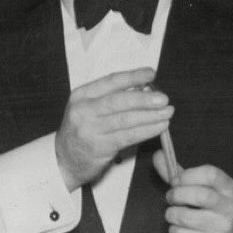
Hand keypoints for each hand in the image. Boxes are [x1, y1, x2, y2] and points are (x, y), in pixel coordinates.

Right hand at [55, 67, 172, 190]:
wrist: (64, 159)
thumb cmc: (84, 130)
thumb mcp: (91, 108)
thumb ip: (114, 97)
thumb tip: (146, 88)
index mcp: (82, 95)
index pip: (110, 81)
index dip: (133, 76)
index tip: (151, 73)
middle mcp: (83, 110)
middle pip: (118, 101)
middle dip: (144, 99)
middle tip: (164, 98)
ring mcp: (90, 130)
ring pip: (125, 120)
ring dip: (150, 116)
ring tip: (168, 112)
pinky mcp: (99, 147)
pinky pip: (128, 136)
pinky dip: (147, 131)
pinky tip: (160, 127)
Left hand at [153, 152, 232, 232]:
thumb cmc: (206, 210)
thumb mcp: (197, 189)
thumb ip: (177, 173)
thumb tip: (158, 155)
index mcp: (228, 188)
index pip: (211, 174)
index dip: (188, 175)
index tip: (176, 181)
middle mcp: (229, 207)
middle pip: (201, 195)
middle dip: (177, 195)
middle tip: (170, 198)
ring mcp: (222, 228)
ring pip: (186, 217)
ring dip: (172, 214)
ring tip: (174, 215)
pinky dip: (173, 232)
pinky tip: (180, 230)